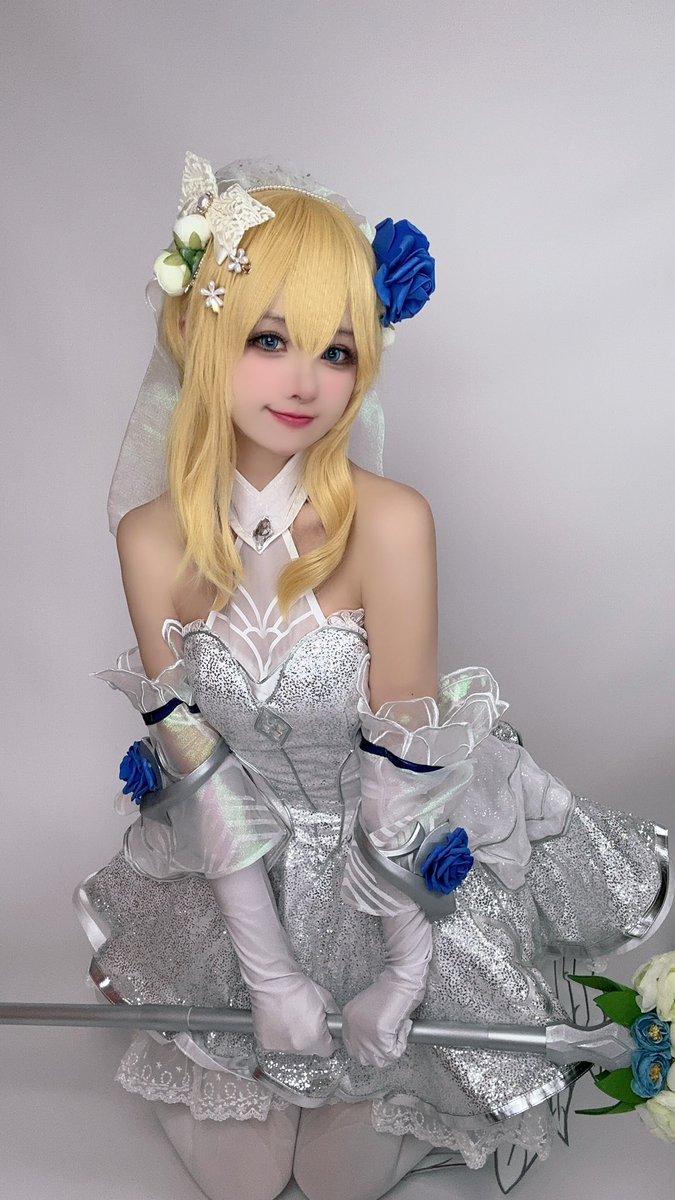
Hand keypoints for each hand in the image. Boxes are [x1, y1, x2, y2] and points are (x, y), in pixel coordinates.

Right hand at [250, 972, 338, 1056]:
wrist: (273, 981)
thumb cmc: (296, 987)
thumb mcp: (325, 998)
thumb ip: (333, 1016)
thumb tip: (335, 1023)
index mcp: (315, 1037)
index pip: (328, 1049)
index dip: (327, 1038)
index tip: (324, 1031)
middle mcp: (298, 1046)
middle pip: (310, 1049)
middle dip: (311, 1037)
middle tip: (306, 1019)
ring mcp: (281, 1046)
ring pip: (294, 1048)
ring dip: (295, 1037)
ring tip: (291, 1018)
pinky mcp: (266, 1043)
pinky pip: (278, 1044)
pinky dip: (279, 1036)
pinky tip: (281, 1021)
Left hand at [341, 907, 431, 1067]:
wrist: (401, 977)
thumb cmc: (392, 989)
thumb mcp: (369, 1009)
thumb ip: (365, 1026)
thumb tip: (374, 1043)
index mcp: (348, 1018)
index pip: (353, 1048)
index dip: (371, 1048)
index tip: (383, 1040)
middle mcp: (352, 1026)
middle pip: (363, 1058)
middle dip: (380, 1053)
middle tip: (392, 1038)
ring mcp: (364, 1032)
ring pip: (378, 1060)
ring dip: (392, 1049)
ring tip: (398, 1030)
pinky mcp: (379, 1035)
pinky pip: (393, 1053)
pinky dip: (402, 1042)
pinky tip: (402, 1025)